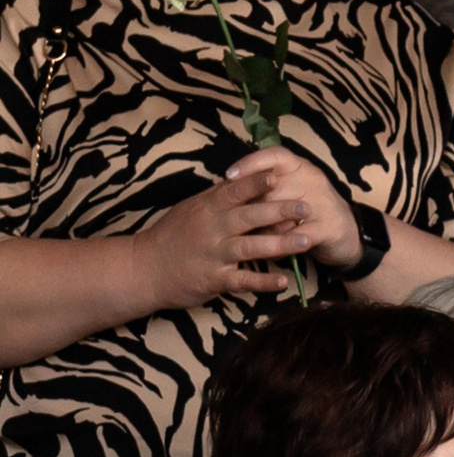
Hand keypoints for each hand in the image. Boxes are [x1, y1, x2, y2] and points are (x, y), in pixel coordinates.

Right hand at [129, 167, 315, 306]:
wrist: (143, 269)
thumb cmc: (172, 235)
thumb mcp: (191, 209)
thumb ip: (218, 196)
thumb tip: (245, 176)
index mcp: (207, 209)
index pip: (233, 191)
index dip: (255, 183)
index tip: (279, 175)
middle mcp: (211, 229)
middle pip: (248, 217)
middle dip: (279, 211)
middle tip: (307, 207)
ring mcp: (213, 255)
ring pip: (250, 247)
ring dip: (280, 244)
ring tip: (306, 241)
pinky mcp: (214, 280)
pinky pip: (242, 281)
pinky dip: (263, 281)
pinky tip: (284, 281)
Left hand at [224, 147, 360, 268]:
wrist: (344, 236)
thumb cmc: (306, 212)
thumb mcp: (287, 191)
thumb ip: (263, 186)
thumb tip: (225, 185)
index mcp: (300, 167)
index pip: (275, 155)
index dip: (251, 163)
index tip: (228, 175)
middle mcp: (314, 180)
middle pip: (273, 187)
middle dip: (253, 206)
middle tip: (240, 220)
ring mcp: (324, 203)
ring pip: (282, 212)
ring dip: (265, 228)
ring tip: (255, 238)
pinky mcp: (330, 227)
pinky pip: (295, 236)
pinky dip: (280, 244)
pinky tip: (271, 252)